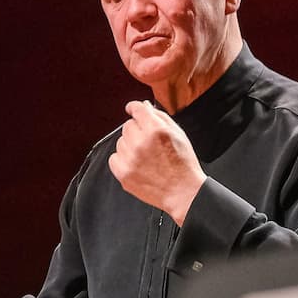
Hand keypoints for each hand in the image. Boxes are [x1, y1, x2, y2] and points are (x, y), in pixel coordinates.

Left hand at [108, 100, 205, 224]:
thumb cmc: (183, 164)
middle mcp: (141, 142)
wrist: (182, 192)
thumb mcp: (178, 134)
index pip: (137, 109)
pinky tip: (136, 164)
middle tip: (148, 143)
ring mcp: (130, 159)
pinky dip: (122, 160)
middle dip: (136, 131)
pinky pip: (114, 158)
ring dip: (130, 146)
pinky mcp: (123, 173)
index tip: (132, 110)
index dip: (134, 108)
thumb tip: (144, 106)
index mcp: (156, 130)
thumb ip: (160, 116)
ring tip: (145, 156)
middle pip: (127, 126)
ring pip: (120, 141)